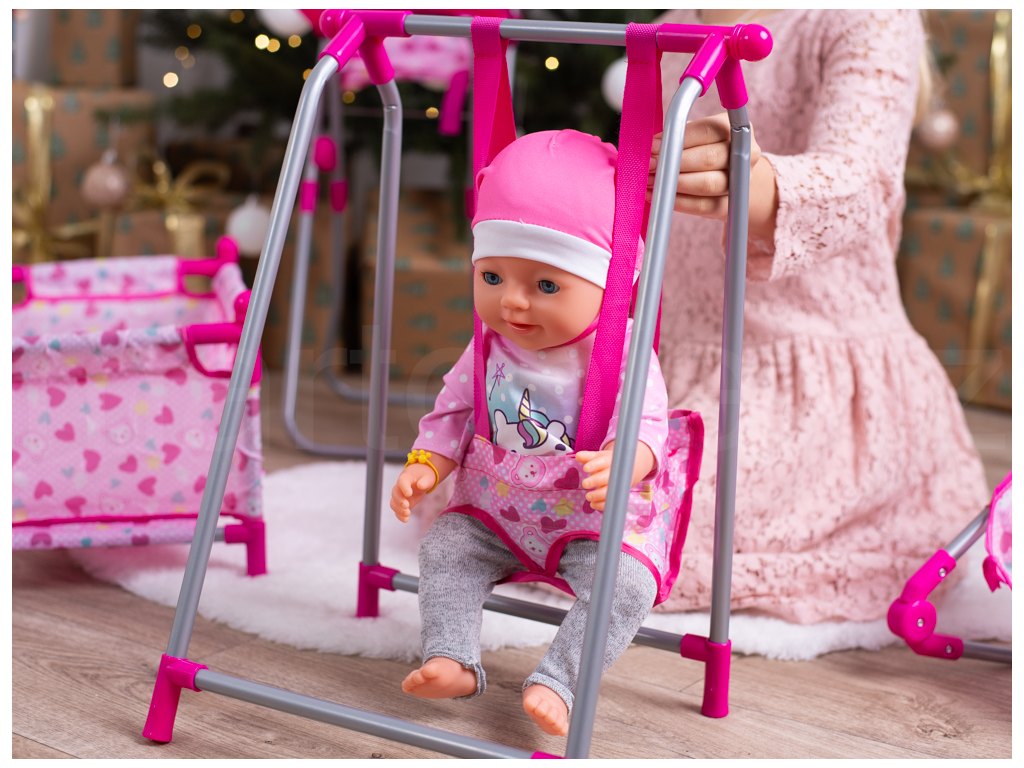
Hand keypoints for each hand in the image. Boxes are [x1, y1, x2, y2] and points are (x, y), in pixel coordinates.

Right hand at [390, 464, 436, 522]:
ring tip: (407, 514)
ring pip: (393, 503)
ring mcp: (399, 496)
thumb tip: (420, 486)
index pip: (402, 482)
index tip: (409, 494)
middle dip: (399, 501)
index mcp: (406, 478)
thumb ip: (425, 481)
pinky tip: (406, 519)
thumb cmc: (423, 477)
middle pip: (395, 493)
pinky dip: (400, 516)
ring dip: (398, 510)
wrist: (420, 478)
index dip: (404, 488)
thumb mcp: (428, 477)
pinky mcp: (401, 504)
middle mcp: (399, 487)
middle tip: (407, 506)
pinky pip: (397, 510)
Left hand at [575, 440, 654, 511]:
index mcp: (610, 462)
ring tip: (588, 496)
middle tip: (584, 483)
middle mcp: (615, 474)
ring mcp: (617, 485)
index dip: (594, 465)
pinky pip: (611, 502)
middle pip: (607, 477)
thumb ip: (588, 457)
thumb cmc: (608, 463)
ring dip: (598, 495)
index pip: (603, 462)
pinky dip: (602, 505)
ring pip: (610, 491)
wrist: (628, 469)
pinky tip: (593, 504)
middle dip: (596, 481)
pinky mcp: (617, 495)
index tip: (585, 468)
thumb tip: (578, 456)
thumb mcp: (599, 457)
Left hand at [649, 112, 775, 238]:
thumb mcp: (696, 136)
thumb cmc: (705, 149)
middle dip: (675, 162)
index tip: (653, 146)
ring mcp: (739, 181)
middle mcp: (744, 154)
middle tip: (650, 165)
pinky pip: (703, 205)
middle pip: (709, 158)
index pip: (707, 131)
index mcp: (734, 129)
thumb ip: (678, 137)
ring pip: (707, 184)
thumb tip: (653, 148)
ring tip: (651, 182)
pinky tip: (659, 197)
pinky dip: (678, 202)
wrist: (731, 176)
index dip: (677, 139)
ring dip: (674, 184)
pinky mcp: (729, 204)